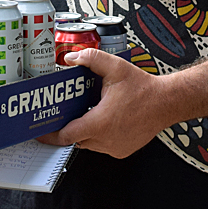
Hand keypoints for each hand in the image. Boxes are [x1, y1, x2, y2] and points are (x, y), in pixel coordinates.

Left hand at [37, 48, 169, 158]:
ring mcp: (115, 148)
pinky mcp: (122, 150)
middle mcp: (105, 140)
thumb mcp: (115, 68)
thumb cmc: (144, 88)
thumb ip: (91, 59)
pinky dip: (99, 135)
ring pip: (89, 143)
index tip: (40, 132)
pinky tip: (104, 119)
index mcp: (99, 123)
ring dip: (85, 130)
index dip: (51, 134)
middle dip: (69, 126)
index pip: (66, 135)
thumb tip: (72, 58)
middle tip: (64, 113)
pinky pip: (103, 145)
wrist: (166, 103)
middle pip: (76, 138)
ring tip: (87, 112)